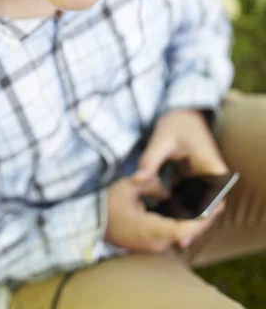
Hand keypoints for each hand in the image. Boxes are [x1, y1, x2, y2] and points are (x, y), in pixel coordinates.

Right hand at [104, 175, 222, 252]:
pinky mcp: (150, 242)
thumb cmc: (105, 203)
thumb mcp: (128, 186)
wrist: (89, 221)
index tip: (215, 207)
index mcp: (149, 229)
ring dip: (194, 220)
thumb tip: (168, 190)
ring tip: (209, 202)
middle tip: (219, 201)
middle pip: (186, 233)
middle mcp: (154, 242)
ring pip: (181, 234)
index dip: (202, 220)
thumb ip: (152, 184)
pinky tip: (190, 207)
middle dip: (203, 218)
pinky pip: (172, 232)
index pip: (183, 229)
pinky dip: (183, 221)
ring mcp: (152, 245)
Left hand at [133, 109, 228, 245]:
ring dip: (186, 218)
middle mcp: (211, 174)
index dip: (205, 216)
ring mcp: (203, 177)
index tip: (188, 229)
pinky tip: (162, 218)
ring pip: (199, 204)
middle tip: (177, 241)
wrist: (181, 111)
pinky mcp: (193, 178)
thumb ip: (150, 160)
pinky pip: (189, 198)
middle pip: (209, 206)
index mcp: (210, 165)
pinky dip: (178, 207)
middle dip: (194, 223)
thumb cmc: (175, 122)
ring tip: (168, 234)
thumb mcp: (162, 139)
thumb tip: (136, 180)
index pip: (215, 197)